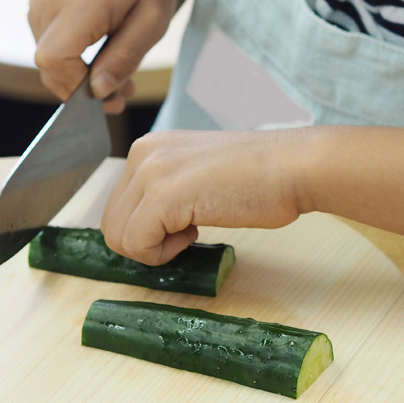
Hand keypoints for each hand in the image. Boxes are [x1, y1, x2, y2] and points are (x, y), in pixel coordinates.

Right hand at [28, 0, 176, 108]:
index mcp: (81, 0)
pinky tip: (100, 57)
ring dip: (80, 78)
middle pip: (48, 66)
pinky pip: (50, 50)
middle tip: (124, 93)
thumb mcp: (153, 19)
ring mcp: (39, 2)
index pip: (55, 60)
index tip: (113, 96)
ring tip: (118, 71)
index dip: (77, 87)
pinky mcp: (39, 8)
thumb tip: (98, 92)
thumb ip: (125, 57)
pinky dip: (74, 63)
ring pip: (48, 62)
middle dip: (83, 89)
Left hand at [101, 129, 305, 264]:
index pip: (118, 207)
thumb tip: (142, 227)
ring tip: (192, 231)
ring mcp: (151, 172)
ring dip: (154, 248)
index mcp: (148, 149)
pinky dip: (163, 254)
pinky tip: (196, 233)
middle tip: (186, 232)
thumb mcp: (193, 176)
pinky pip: (137, 245)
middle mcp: (142, 154)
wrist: (291, 167)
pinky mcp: (164, 195)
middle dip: (146, 241)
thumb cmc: (256, 177)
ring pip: (118, 237)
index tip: (180, 223)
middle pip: (112, 224)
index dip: (146, 230)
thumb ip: (163, 192)